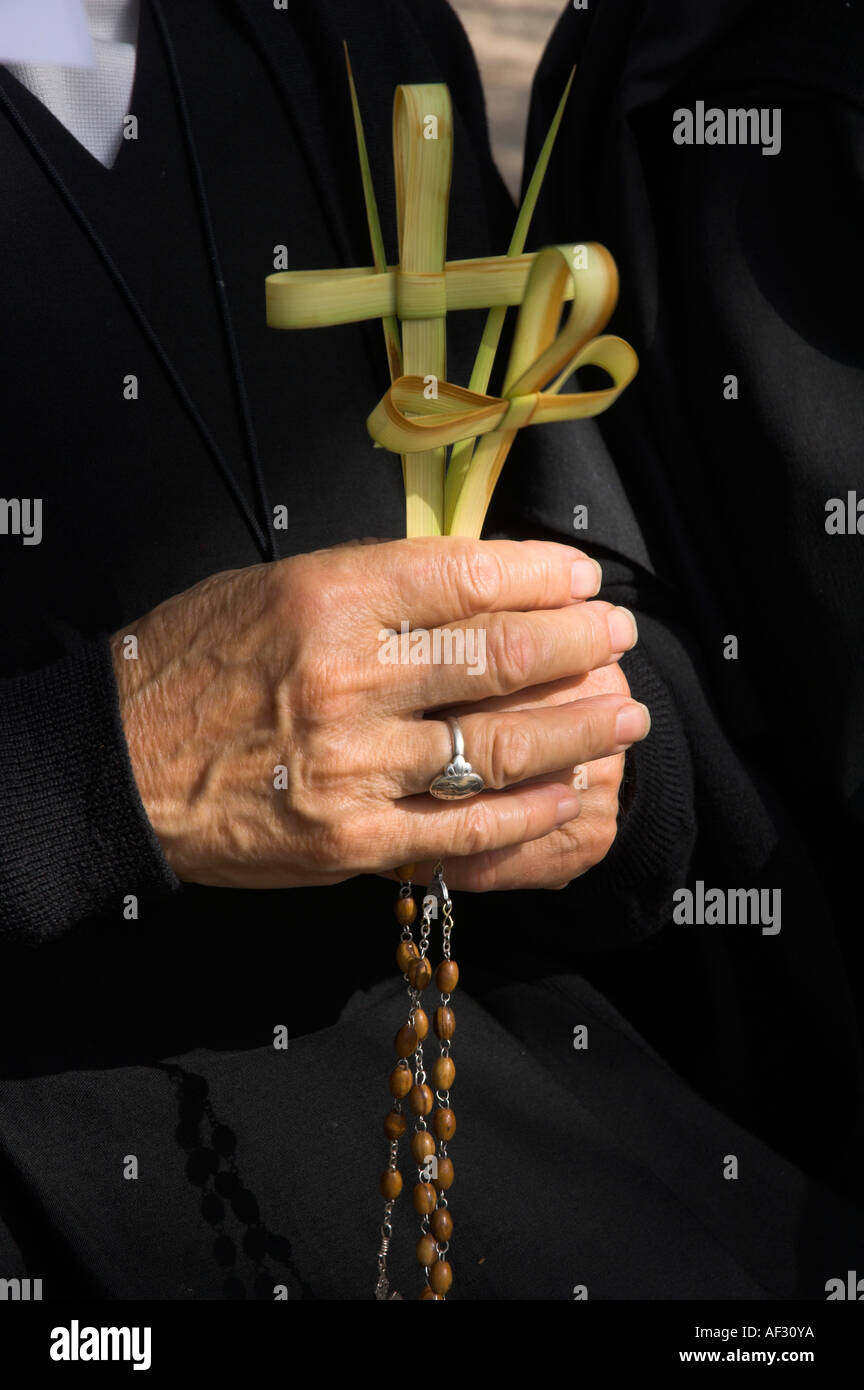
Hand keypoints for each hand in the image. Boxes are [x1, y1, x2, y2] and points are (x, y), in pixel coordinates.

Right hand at [111, 538, 648, 888]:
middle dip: (577, 644)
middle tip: (618, 638)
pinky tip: (569, 791)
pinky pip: (465, 826)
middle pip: (499, 656)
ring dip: (578, 727)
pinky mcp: (354, 840)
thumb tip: (474, 580)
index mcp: (328, 597)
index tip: (584, 581)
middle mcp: (349, 677)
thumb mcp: (271, 587)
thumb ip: (372, 584)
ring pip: (499, 743)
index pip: (467, 576)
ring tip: (625, 712)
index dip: (542, 577)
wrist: (118, 766)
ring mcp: (355, 765)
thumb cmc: (190, 664)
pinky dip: (529, 809)